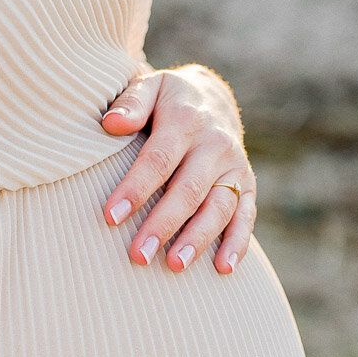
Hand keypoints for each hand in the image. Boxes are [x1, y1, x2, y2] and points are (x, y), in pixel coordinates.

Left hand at [99, 62, 256, 275]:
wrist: (211, 97)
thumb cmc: (166, 101)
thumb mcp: (150, 88)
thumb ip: (131, 103)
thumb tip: (112, 124)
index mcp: (185, 120)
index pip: (158, 160)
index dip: (135, 189)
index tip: (111, 217)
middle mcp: (215, 144)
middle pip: (188, 190)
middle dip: (163, 224)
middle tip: (138, 255)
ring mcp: (234, 166)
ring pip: (218, 207)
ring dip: (197, 239)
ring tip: (174, 265)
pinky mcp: (246, 184)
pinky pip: (245, 216)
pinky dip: (237, 243)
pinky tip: (223, 268)